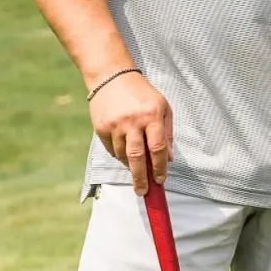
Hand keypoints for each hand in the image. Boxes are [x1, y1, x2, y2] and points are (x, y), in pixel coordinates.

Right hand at [90, 71, 172, 194]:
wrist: (112, 78)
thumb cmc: (143, 94)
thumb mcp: (163, 108)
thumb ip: (167, 133)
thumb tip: (169, 159)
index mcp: (152, 116)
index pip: (158, 148)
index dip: (160, 167)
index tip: (160, 181)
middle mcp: (133, 122)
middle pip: (137, 157)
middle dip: (141, 178)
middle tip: (143, 192)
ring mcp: (115, 125)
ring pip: (123, 155)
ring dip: (130, 166)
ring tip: (136, 170)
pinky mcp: (101, 128)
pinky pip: (111, 149)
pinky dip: (119, 156)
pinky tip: (124, 156)